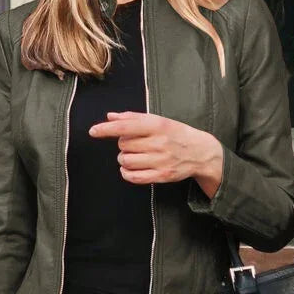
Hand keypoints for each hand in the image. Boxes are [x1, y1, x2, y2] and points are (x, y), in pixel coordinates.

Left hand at [88, 110, 222, 197]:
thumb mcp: (159, 120)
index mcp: (158, 126)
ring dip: (124, 159)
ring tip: (134, 156)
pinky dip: (126, 173)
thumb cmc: (176, 134)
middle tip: (135, 144)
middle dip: (123, 144)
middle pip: (124, 145)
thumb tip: (110, 117)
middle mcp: (159, 143)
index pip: (126, 127)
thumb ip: (133, 118)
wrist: (201, 152)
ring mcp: (161, 160)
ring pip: (126, 161)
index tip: (93, 131)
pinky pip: (134, 177)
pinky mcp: (162, 175)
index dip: (106, 129)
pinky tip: (130, 169)